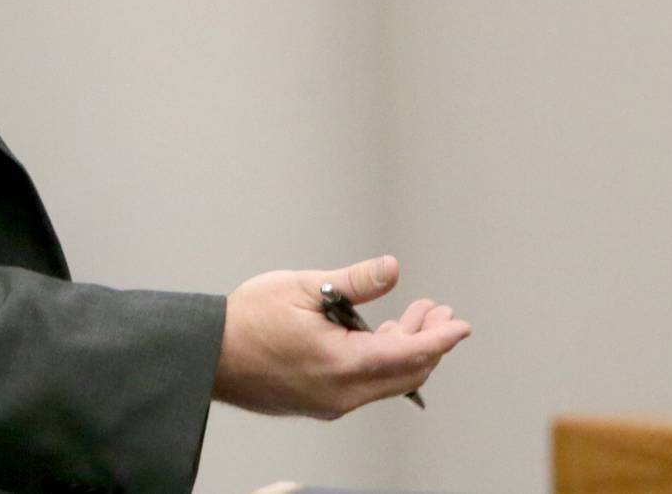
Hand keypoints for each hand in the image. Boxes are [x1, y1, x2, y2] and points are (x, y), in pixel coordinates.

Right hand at [212, 254, 470, 418]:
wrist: (209, 356)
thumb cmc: (247, 320)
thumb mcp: (302, 288)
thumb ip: (353, 282)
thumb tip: (392, 269)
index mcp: (342, 364)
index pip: (408, 354)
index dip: (440, 339)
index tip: (462, 326)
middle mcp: (343, 393)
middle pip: (404, 373)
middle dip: (428, 342)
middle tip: (438, 311)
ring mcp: (331, 403)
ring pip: (386, 381)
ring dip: (405, 349)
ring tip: (414, 316)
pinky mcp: (319, 403)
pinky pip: (365, 386)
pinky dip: (382, 361)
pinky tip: (380, 335)